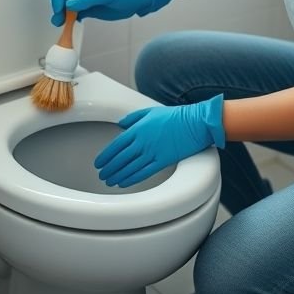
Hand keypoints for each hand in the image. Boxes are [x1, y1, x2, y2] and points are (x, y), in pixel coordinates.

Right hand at [49, 0, 180, 25]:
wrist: (136, 1)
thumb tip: (70, 5)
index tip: (60, 4)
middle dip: (57, 5)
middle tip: (59, 17)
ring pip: (64, 6)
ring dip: (60, 14)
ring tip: (60, 23)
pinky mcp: (85, 9)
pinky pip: (71, 14)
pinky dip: (68, 20)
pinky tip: (69, 25)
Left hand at [94, 95, 224, 187]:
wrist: (195, 123)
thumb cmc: (175, 116)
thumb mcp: (150, 111)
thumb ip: (133, 118)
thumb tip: (121, 124)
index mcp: (138, 128)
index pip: (116, 145)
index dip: (105, 155)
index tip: (99, 162)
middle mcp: (143, 142)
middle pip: (120, 158)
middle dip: (109, 168)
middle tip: (101, 174)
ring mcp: (152, 152)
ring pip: (129, 168)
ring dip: (117, 175)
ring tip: (109, 181)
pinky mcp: (163, 161)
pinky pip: (143, 173)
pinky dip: (131, 179)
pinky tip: (123, 182)